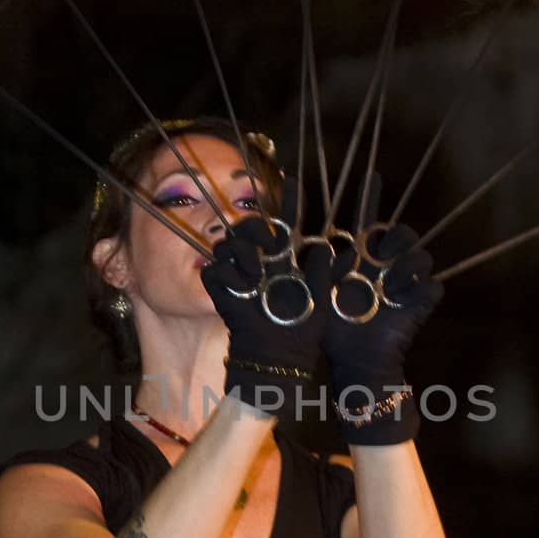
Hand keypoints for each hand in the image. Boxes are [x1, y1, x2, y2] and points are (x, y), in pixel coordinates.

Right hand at [201, 176, 332, 414]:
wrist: (278, 355)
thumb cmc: (303, 329)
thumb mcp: (322, 295)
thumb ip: (324, 268)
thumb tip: (324, 243)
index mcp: (284, 259)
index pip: (285, 223)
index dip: (289, 201)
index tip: (294, 181)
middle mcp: (259, 262)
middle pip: (246, 227)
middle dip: (254, 227)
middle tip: (270, 242)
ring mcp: (237, 276)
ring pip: (225, 244)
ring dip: (242, 252)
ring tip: (259, 271)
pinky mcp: (220, 290)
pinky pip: (213, 270)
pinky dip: (226, 274)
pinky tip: (244, 286)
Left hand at [324, 175, 443, 443]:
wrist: (353, 361)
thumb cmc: (332, 326)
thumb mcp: (315, 291)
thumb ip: (307, 265)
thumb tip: (287, 237)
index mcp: (360, 257)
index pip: (368, 219)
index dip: (371, 197)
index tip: (372, 175)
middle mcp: (385, 265)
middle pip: (402, 234)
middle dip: (395, 238)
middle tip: (379, 253)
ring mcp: (405, 283)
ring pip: (421, 257)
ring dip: (406, 266)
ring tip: (387, 284)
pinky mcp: (421, 303)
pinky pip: (433, 287)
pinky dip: (422, 292)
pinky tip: (399, 301)